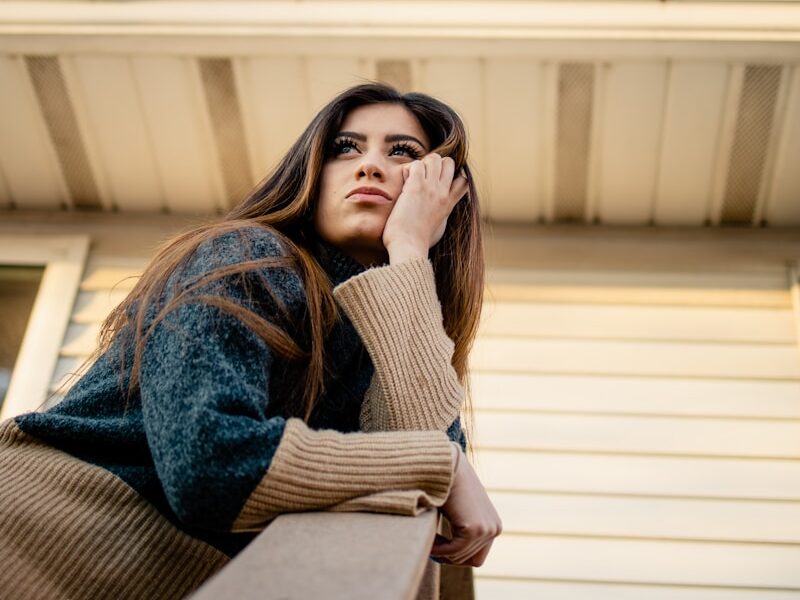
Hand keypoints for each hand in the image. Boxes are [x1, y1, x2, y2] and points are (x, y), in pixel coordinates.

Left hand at [382, 153, 468, 264]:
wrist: (409, 247)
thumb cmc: (419, 243)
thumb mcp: (438, 229)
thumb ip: (440, 217)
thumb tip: (439, 218)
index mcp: (449, 204)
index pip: (462, 181)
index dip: (452, 176)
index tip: (438, 182)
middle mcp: (443, 194)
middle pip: (449, 163)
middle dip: (436, 164)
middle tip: (422, 177)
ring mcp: (431, 189)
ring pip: (435, 158)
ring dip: (422, 164)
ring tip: (412, 178)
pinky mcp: (416, 187)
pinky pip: (417, 164)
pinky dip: (409, 169)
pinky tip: (404, 181)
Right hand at [431, 444, 501, 566]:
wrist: (446, 465)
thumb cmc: (447, 485)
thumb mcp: (460, 510)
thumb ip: (462, 527)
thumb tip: (451, 555)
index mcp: (493, 525)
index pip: (476, 556)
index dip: (456, 556)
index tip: (438, 550)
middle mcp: (495, 528)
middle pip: (470, 560)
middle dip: (449, 557)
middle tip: (431, 548)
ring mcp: (487, 529)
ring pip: (460, 556)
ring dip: (442, 552)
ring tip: (429, 540)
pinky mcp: (474, 529)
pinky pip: (453, 551)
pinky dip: (438, 550)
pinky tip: (429, 541)